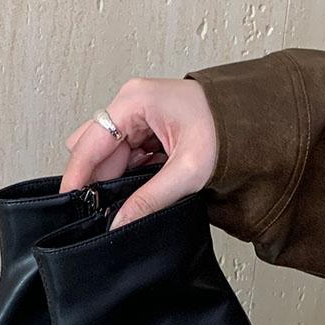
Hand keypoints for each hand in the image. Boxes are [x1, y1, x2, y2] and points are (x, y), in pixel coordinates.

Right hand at [60, 78, 216, 228]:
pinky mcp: (145, 129)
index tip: (70, 204)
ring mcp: (136, 115)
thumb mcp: (189, 170)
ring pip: (108, 157)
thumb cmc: (228, 128)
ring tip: (128, 201)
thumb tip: (119, 222)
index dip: (76, 177)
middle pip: (96, 152)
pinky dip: (127, 176)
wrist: (254, 120)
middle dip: (98, 182)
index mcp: (134, 102)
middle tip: (105, 212)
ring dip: (115, 181)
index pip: (88, 144)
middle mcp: (130, 104)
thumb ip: (151, 198)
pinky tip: (138, 190)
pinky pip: (124, 157)